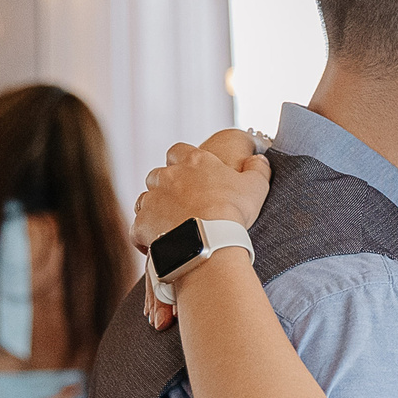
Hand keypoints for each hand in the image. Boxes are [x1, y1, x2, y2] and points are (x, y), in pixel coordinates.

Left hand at [130, 132, 263, 253]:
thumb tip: (259, 158)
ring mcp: (151, 199)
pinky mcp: (141, 224)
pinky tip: (159, 247)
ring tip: (172, 227)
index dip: (182, 161)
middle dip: (166, 187)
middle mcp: (167, 176)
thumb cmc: (234, 212)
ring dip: (155, 210)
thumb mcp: (256, 186)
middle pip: (158, 175)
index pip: (178, 151)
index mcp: (193, 161)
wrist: (210, 241)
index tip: (191, 174)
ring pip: (145, 201)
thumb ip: (257, 168)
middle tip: (183, 204)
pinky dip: (145, 237)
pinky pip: (138, 229)